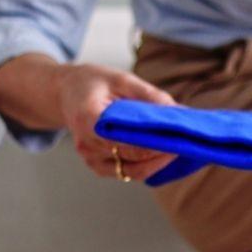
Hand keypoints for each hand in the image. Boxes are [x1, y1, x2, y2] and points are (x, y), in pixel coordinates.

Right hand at [55, 63, 177, 180]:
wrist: (66, 93)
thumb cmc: (93, 82)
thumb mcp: (121, 78)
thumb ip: (150, 96)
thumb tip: (179, 112)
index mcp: (88, 118)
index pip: (125, 141)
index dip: (153, 144)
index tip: (176, 139)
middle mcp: (86, 143)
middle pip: (132, 158)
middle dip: (161, 153)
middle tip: (184, 143)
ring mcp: (90, 158)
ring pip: (132, 171)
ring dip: (157, 163)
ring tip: (176, 148)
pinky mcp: (96, 166)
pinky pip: (127, 172)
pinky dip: (146, 166)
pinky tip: (160, 154)